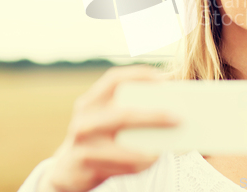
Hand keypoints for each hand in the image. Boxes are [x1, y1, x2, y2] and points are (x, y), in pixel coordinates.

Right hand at [37, 64, 178, 191]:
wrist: (67, 171)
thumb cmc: (98, 138)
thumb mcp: (104, 118)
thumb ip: (127, 107)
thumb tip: (170, 103)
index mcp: (91, 101)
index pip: (114, 79)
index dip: (139, 75)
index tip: (163, 78)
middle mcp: (84, 119)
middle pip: (123, 115)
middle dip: (154, 116)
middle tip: (179, 118)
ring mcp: (82, 144)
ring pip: (123, 146)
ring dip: (150, 147)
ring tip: (170, 145)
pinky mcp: (85, 166)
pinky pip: (121, 166)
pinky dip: (141, 163)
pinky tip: (154, 159)